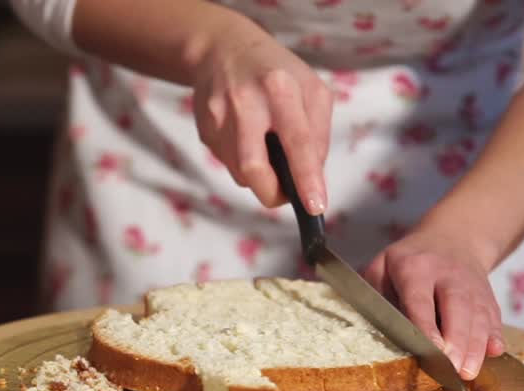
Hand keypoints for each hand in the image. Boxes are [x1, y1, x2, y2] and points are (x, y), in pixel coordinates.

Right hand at [191, 28, 331, 211]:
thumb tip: (312, 177)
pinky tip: (248, 138)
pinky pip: (229, 164)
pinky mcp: (205, 131)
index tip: (315, 206)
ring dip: (261, 174)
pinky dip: (245, 162)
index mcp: (279, 89)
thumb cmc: (277, 72)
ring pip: (241, 173)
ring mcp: (218, 119)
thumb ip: (318, 133)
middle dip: (273, 193)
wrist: (223, 50)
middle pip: (253, 168)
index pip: (296, 142)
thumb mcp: (312, 89)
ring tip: (267, 147)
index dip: (305, 179)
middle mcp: (245, 103)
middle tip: (287, 194)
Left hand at [362, 231, 505, 380]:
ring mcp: (472, 285)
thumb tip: (371, 328)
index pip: (421, 300)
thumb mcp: (382, 266)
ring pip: (478, 315)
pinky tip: (495, 353)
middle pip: (457, 307)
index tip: (433, 349)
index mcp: (415, 268)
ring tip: (468, 372)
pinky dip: (495, 335)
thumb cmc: (408, 261)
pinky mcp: (488, 295)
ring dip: (476, 345)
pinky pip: (494, 316)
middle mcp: (448, 274)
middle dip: (458, 340)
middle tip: (453, 369)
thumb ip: (375, 295)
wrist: (453, 237)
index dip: (427, 326)